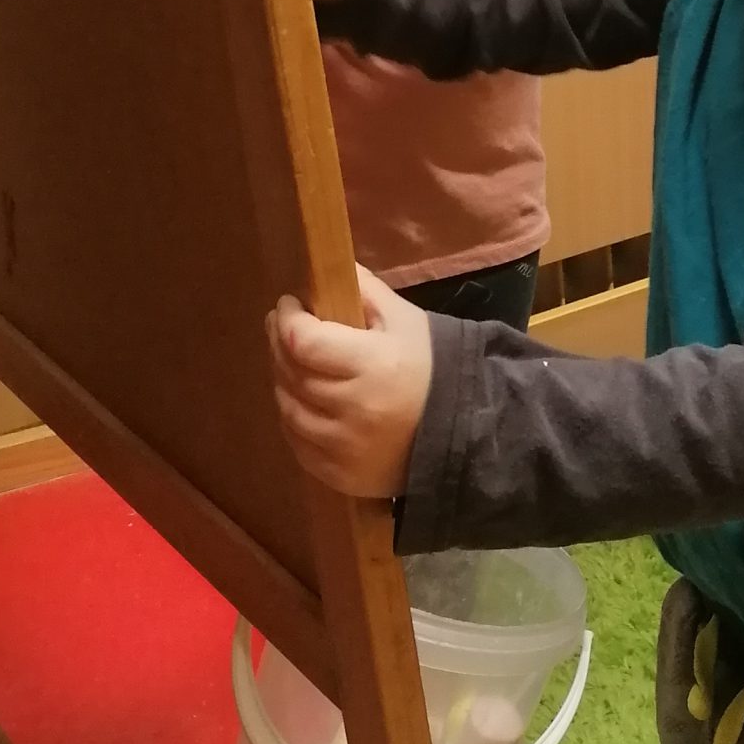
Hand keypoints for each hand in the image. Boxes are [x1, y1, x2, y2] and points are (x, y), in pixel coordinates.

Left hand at [268, 265, 432, 497]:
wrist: (464, 430)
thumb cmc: (431, 366)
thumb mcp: (406, 320)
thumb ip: (366, 291)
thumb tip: (327, 267)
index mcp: (372, 364)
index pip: (304, 341)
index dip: (287, 319)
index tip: (289, 304)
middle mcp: (353, 408)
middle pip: (291, 373)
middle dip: (279, 344)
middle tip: (282, 328)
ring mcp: (344, 447)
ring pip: (288, 410)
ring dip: (283, 382)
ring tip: (292, 365)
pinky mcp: (341, 476)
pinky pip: (298, 445)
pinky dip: (293, 420)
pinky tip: (302, 402)